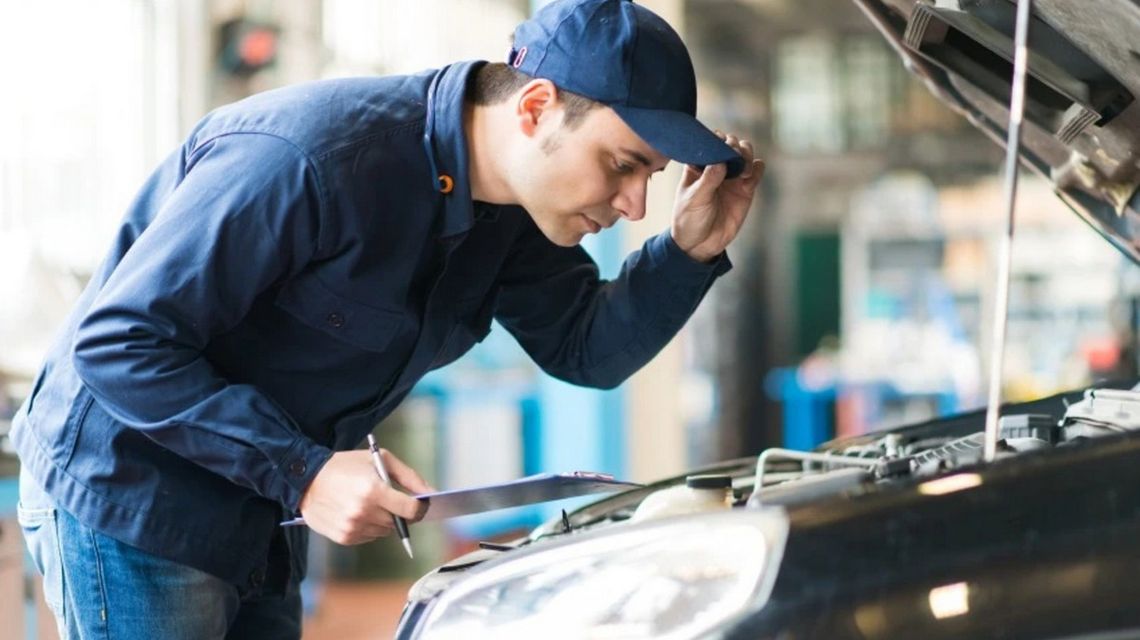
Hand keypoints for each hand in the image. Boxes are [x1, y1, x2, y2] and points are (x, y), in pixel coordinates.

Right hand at [299, 448, 433, 544]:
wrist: (307, 478)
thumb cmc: (346, 465)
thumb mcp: (380, 460)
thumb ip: (409, 476)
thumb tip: (431, 493)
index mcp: (373, 490)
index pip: (411, 510)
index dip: (419, 508)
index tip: (420, 505)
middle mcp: (363, 512)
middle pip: (398, 522)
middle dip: (397, 511)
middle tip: (385, 497)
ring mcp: (352, 527)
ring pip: (384, 531)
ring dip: (382, 520)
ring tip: (367, 503)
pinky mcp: (343, 537)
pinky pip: (369, 537)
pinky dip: (368, 527)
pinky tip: (356, 512)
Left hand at [671, 132, 764, 262]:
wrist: (700, 244)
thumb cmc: (689, 220)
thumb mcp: (694, 200)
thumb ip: (708, 181)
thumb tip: (721, 162)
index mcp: (698, 165)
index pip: (709, 142)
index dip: (716, 140)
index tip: (719, 147)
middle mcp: (716, 167)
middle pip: (730, 143)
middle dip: (733, 145)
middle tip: (733, 156)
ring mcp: (732, 177)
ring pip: (745, 152)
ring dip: (746, 154)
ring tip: (742, 171)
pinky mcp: (745, 189)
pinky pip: (757, 170)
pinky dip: (757, 168)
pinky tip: (749, 179)